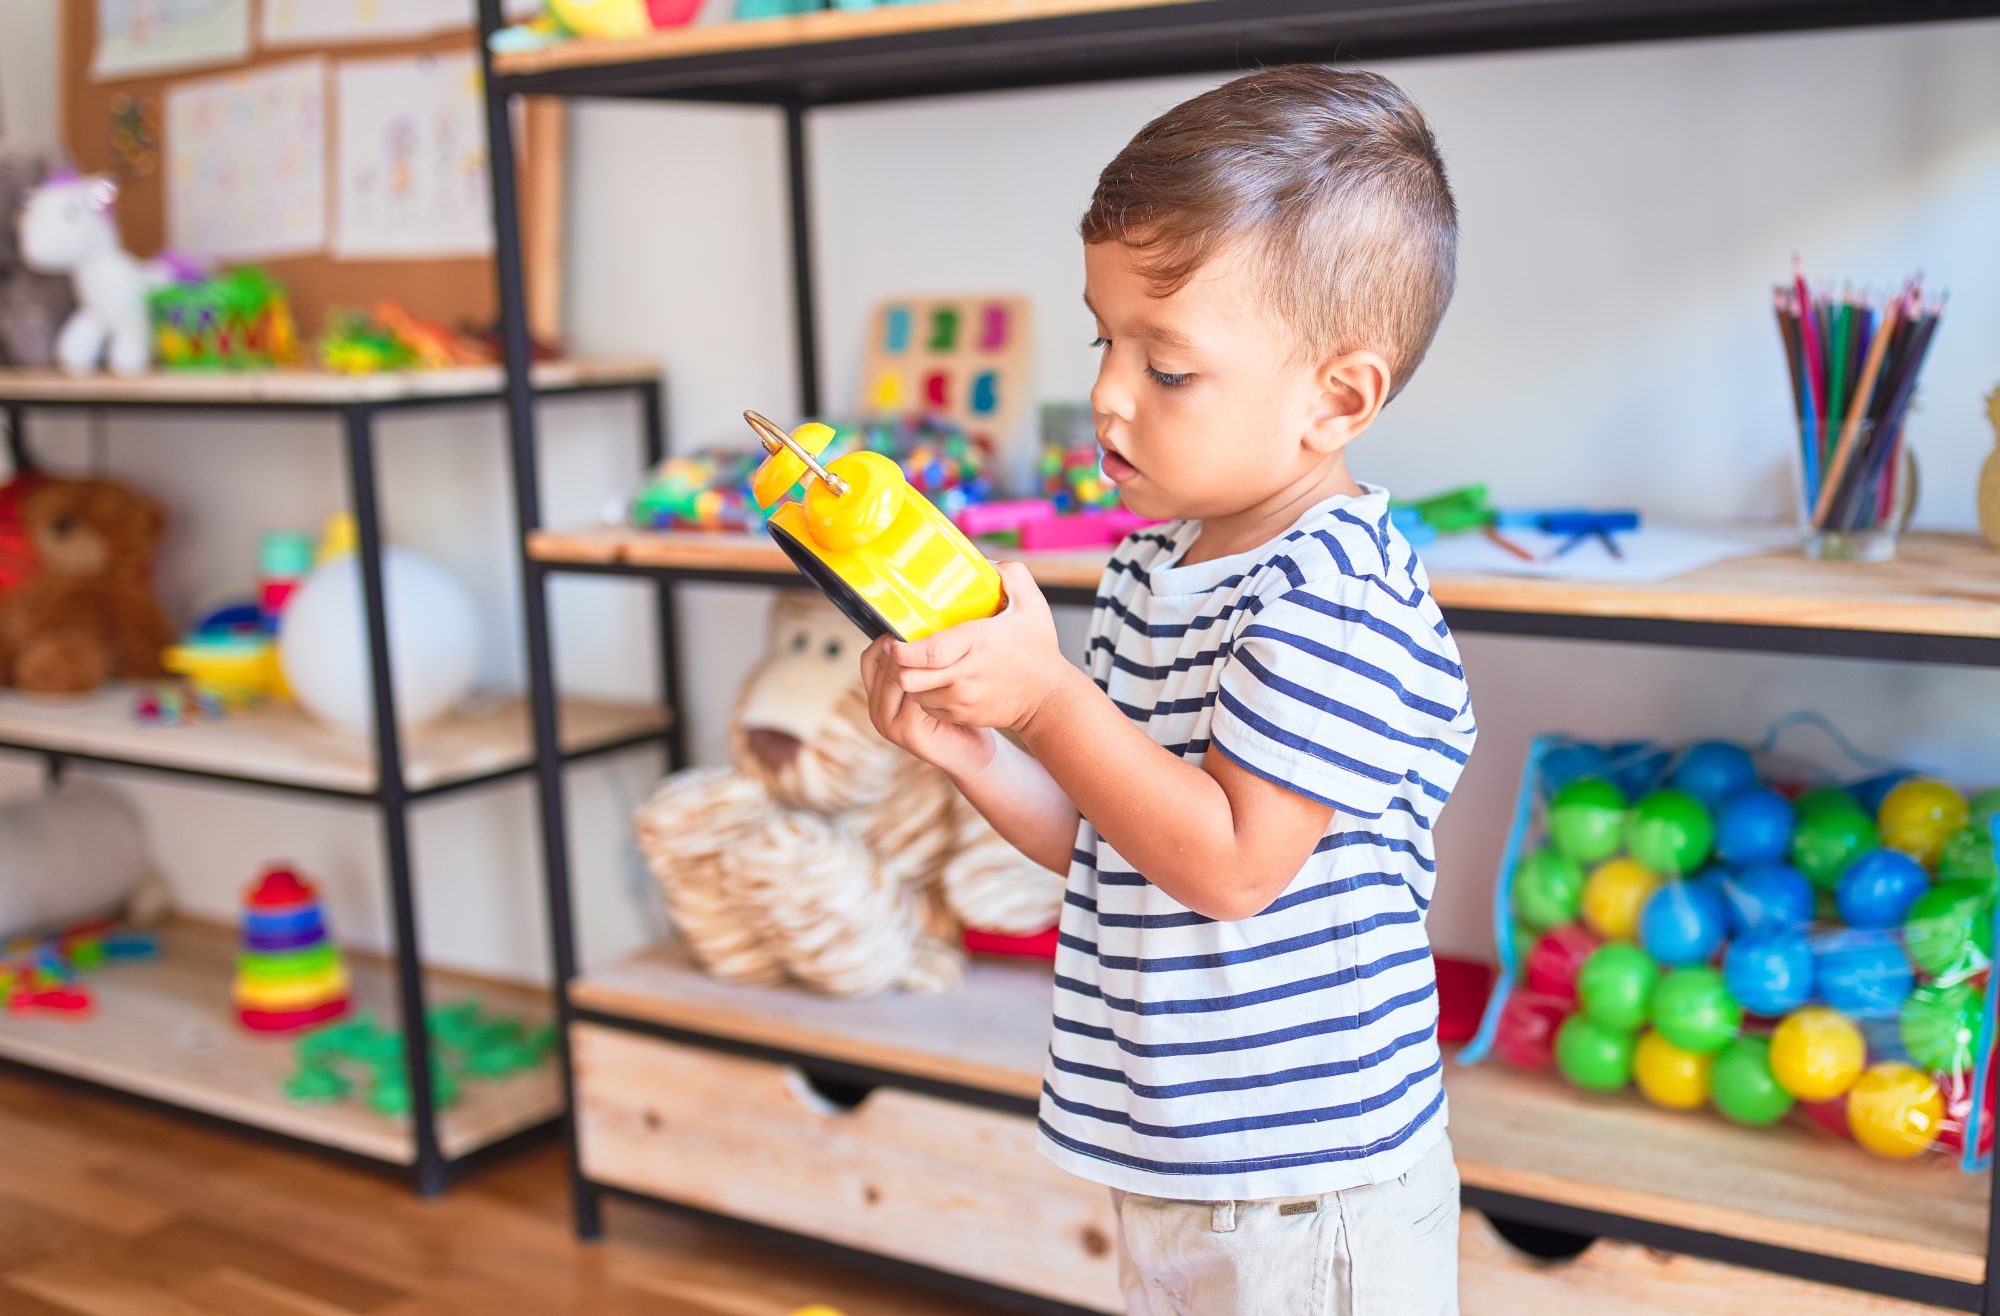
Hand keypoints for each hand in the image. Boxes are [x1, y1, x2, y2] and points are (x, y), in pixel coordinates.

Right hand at [861, 634, 997, 779]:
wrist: (972, 752)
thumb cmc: (955, 711)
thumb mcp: (931, 682)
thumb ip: (918, 662)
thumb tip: (922, 619)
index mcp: (877, 695)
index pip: (870, 657)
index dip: (887, 638)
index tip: (911, 622)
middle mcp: (877, 710)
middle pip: (882, 664)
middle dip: (904, 646)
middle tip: (930, 627)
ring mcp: (888, 723)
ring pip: (896, 677)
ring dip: (916, 660)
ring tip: (940, 644)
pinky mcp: (906, 731)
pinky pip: (913, 695)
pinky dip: (928, 679)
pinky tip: (947, 667)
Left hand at [885, 563, 1071, 734]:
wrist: (1049, 698)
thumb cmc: (1038, 651)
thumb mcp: (1032, 604)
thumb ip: (1011, 575)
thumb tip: (986, 562)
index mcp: (976, 644)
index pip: (927, 653)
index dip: (901, 649)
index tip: (894, 639)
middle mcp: (965, 675)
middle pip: (909, 678)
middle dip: (896, 665)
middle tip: (898, 650)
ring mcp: (962, 699)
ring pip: (914, 694)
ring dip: (910, 679)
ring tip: (916, 664)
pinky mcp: (962, 715)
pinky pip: (928, 707)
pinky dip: (925, 694)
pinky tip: (934, 680)